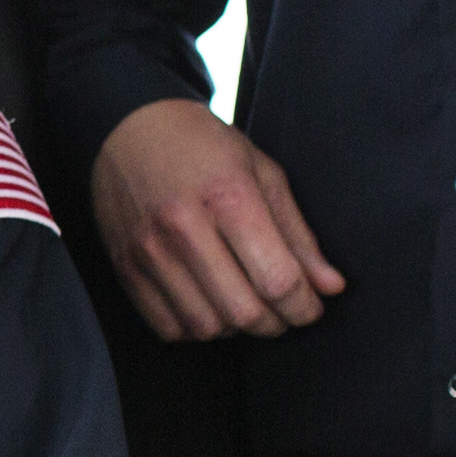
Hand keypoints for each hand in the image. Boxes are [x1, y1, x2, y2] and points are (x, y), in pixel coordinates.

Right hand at [90, 102, 345, 340]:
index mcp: (228, 196)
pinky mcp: (125, 267)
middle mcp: (183, 226)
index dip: (304, 306)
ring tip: (244, 305)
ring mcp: (148, 250)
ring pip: (205, 327)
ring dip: (235, 328)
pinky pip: (167, 327)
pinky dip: (195, 329)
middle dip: (275, 323)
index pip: (277, 279)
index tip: (311, 306)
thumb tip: (330, 286)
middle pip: (243, 312)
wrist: (128, 127)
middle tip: (283, 310)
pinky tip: (207, 304)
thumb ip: (297, 235)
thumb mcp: (262, 173)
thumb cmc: (202, 145)